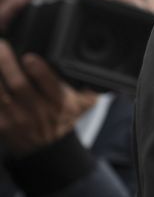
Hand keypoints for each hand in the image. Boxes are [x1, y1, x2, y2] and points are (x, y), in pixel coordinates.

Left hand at [0, 42, 98, 156]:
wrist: (47, 150)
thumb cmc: (62, 121)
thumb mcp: (83, 105)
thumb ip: (90, 86)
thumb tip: (102, 69)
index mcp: (59, 103)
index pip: (49, 85)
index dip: (38, 70)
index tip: (29, 57)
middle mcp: (37, 110)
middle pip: (19, 84)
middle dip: (7, 63)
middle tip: (1, 46)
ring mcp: (16, 118)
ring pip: (0, 93)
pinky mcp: (0, 123)